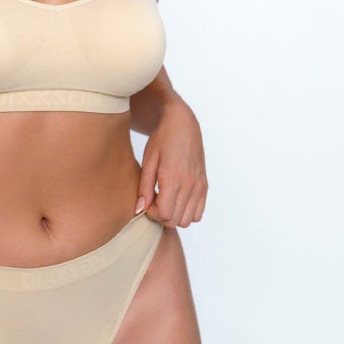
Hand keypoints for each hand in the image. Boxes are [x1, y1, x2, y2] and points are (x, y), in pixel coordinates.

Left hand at [135, 98, 206, 227]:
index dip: (151, 214)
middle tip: (153, 202)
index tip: (146, 203)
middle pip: (175, 220)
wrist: (183, 124)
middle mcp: (189, 184)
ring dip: (174, 216)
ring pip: (187, 220)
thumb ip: (144, 187)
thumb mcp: (148, 161)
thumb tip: (139, 210)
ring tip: (164, 200)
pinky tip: (176, 200)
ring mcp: (199, 186)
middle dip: (160, 216)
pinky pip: (198, 213)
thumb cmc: (162, 139)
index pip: (164, 214)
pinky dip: (186, 213)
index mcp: (173, 178)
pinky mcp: (204, 185)